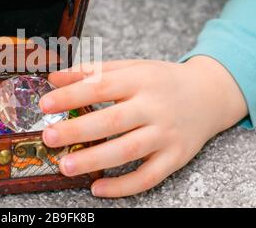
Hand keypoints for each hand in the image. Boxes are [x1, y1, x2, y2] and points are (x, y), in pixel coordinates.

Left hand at [40, 57, 246, 196]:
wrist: (209, 95)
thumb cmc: (162, 81)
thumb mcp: (131, 67)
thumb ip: (93, 71)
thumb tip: (54, 79)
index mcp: (141, 80)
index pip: (101, 86)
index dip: (71, 95)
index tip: (45, 104)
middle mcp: (155, 106)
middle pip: (113, 121)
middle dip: (78, 131)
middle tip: (49, 137)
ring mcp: (167, 134)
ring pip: (128, 151)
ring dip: (95, 160)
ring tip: (65, 166)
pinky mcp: (176, 157)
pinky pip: (149, 176)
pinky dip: (123, 186)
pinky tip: (98, 187)